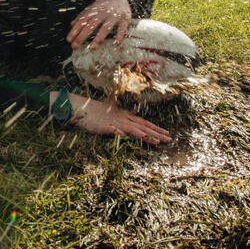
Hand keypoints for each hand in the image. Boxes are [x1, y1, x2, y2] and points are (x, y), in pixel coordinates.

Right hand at [52, 92, 171, 144]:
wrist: (80, 107)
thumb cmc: (94, 113)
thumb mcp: (109, 119)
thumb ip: (118, 125)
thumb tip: (126, 132)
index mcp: (124, 117)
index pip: (143, 124)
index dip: (155, 129)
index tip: (166, 134)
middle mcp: (122, 119)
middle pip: (142, 127)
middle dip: (156, 134)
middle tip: (169, 140)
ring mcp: (113, 122)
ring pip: (131, 130)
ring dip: (144, 135)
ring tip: (156, 141)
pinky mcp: (102, 126)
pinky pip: (112, 130)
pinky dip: (119, 133)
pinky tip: (127, 136)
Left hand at [67, 0, 130, 49]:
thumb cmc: (105, 5)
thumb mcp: (93, 7)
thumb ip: (83, 15)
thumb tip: (72, 24)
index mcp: (94, 10)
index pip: (82, 20)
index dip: (75, 30)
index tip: (69, 40)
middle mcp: (103, 12)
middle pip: (91, 25)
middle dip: (82, 36)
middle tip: (75, 46)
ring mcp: (114, 16)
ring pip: (105, 27)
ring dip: (98, 38)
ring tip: (92, 47)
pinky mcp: (124, 19)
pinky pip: (122, 28)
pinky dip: (119, 35)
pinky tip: (116, 43)